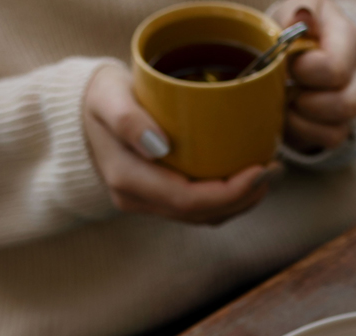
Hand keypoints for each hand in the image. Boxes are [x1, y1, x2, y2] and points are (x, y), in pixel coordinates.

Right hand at [83, 63, 280, 223]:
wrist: (80, 113)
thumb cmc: (98, 97)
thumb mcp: (107, 97)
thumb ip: (128, 119)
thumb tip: (160, 147)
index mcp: (128, 179)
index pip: (188, 200)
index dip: (230, 193)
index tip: (260, 170)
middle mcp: (138, 200)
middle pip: (201, 215)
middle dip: (244, 199)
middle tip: (275, 170)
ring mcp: (148, 204)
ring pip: (203, 218)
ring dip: (240, 203)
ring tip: (267, 176)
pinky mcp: (158, 199)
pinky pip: (198, 210)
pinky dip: (227, 200)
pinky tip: (246, 180)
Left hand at [273, 0, 355, 152]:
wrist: (297, 53)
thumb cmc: (292, 31)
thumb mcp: (289, 13)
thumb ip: (294, 15)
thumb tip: (301, 20)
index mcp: (348, 36)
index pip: (334, 69)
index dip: (303, 72)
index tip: (287, 64)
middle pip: (346, 104)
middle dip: (306, 101)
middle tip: (286, 88)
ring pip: (341, 125)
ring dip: (304, 119)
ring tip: (288, 102)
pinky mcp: (347, 120)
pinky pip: (332, 139)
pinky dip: (307, 133)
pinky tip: (293, 116)